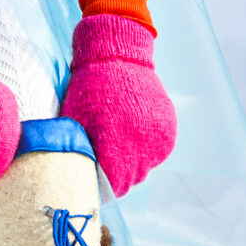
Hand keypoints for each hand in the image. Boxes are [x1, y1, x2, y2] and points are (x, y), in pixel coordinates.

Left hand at [60, 14, 175, 196]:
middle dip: (117, 177)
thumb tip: (84, 179)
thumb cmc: (88, 92)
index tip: (94, 182)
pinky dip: (146, 150)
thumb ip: (83, 155)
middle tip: (105, 165)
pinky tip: (133, 136)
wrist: (117, 58)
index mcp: (115, 150)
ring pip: (145, 169)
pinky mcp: (168, 131)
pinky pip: (157, 153)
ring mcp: (157, 140)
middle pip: (130, 181)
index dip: (101, 186)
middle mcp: (140, 149)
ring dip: (133, 164)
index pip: (112, 187)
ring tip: (118, 147)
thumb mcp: (76, 124)